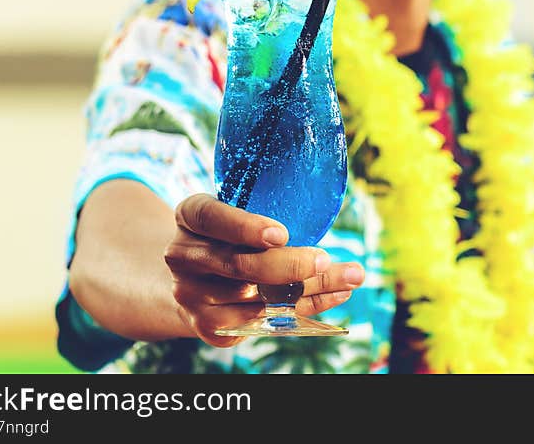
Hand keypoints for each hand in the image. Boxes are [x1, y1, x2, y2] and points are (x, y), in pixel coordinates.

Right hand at [164, 193, 364, 346]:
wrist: (193, 277)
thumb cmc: (227, 232)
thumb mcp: (233, 209)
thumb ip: (260, 209)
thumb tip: (321, 207)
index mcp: (189, 215)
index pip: (210, 217)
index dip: (244, 227)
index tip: (281, 234)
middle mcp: (184, 256)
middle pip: (238, 265)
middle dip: (288, 264)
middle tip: (325, 258)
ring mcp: (192, 295)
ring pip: (257, 298)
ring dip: (310, 289)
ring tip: (349, 276)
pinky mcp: (208, 326)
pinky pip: (261, 322)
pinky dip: (304, 309)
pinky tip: (333, 295)